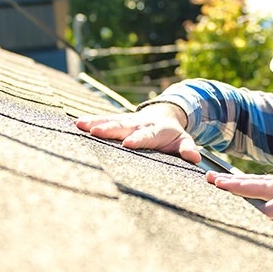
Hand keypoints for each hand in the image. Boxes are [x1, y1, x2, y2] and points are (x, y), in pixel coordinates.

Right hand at [75, 103, 201, 163]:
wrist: (164, 113)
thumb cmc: (173, 134)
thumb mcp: (183, 140)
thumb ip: (187, 149)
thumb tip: (195, 158)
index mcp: (156, 130)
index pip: (146, 135)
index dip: (137, 139)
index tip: (128, 143)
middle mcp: (139, 123)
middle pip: (124, 126)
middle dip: (110, 129)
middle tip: (96, 132)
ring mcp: (127, 121)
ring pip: (110, 121)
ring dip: (96, 123)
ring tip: (81, 125)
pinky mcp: (118, 120)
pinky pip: (103, 119)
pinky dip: (91, 121)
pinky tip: (77, 123)